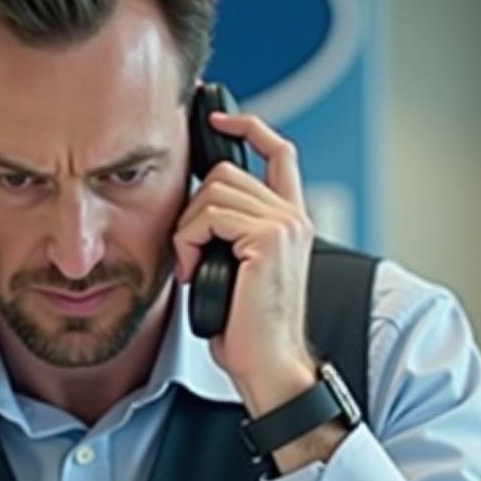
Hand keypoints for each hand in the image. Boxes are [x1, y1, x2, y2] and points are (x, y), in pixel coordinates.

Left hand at [172, 112, 316, 414]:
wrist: (267, 364)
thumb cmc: (245, 327)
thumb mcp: (233, 265)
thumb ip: (227, 229)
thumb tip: (195, 204)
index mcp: (290, 220)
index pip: (279, 151)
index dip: (249, 126)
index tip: (216, 116)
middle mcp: (293, 216)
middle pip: (226, 172)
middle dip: (193, 209)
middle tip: (189, 251)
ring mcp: (285, 224)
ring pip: (212, 192)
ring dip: (187, 231)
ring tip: (192, 267)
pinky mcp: (269, 237)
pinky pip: (207, 216)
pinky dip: (187, 242)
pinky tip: (192, 271)